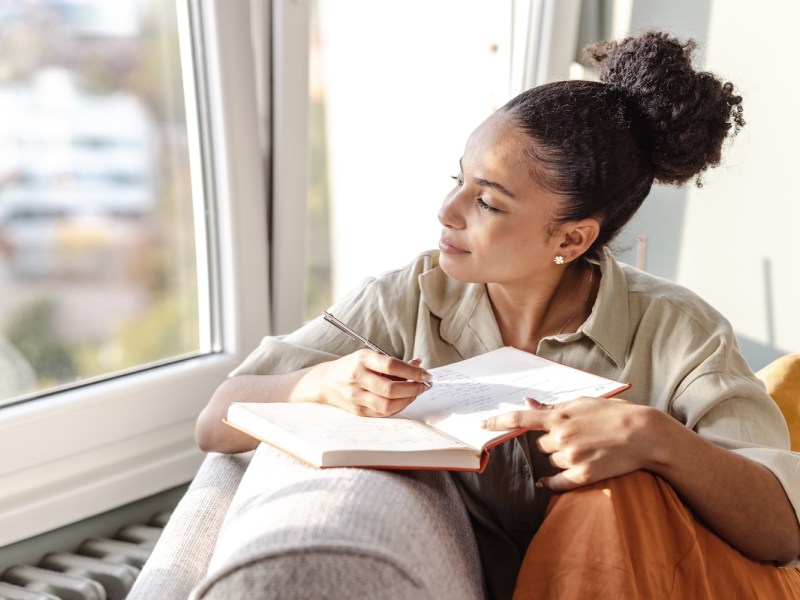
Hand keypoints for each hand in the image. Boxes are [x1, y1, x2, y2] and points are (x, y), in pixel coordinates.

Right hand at [310, 350, 431, 416]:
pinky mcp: (358, 410)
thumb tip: (419, 365)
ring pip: (388, 405)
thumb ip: (394, 363)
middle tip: (425, 385)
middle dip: (413, 388)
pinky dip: (398, 407)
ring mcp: (356, 396)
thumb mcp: (370, 357)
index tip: (426, 374)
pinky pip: (383, 413)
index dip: (413, 371)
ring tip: (416, 393)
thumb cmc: (353, 366)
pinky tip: (404, 400)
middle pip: (391, 389)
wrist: (326, 382)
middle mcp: (358, 378)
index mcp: (362, 360)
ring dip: (408, 400)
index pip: (392, 366)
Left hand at [482, 396, 656, 491]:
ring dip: (560, 458)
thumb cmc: (614, 414)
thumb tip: (529, 403)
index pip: (521, 419)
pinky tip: (545, 483)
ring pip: (551, 462)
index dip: (498, 421)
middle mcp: (561, 436)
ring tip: (587, 449)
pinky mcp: (583, 475)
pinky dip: (549, 483)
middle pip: (540, 446)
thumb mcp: (584, 403)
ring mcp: (571, 457)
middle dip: (552, 442)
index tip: (482, 424)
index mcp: (560, 416)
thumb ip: (554, 407)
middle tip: (575, 438)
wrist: (644, 434)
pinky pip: (556, 482)